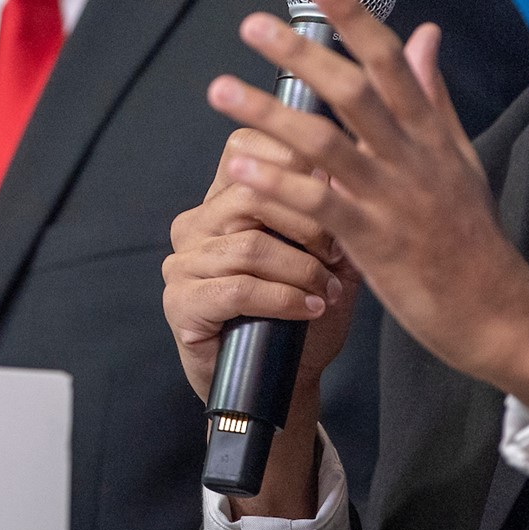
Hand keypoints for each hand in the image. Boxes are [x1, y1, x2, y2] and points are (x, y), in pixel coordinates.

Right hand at [163, 126, 358, 518]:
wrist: (285, 381)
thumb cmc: (305, 313)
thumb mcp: (326, 255)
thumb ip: (331, 209)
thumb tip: (348, 166)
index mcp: (225, 200)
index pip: (244, 148)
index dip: (291, 160)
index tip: (333, 189)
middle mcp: (196, 223)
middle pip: (250, 192)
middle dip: (307, 221)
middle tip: (338, 252)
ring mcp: (183, 262)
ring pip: (248, 244)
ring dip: (300, 269)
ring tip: (327, 288)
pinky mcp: (181, 302)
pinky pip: (236, 288)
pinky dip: (282, 298)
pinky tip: (308, 308)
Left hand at [206, 0, 528, 413]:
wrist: (499, 314)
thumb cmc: (473, 238)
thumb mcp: (461, 157)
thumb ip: (433, 94)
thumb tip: (425, 31)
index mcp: (430, 133)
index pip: (391, 61)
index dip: (356, 19)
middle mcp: (411, 157)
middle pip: (353, 91)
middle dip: (301, 54)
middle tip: (252, 25)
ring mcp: (392, 199)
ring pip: (325, 143)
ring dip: (268, 113)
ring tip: (220, 89)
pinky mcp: (375, 245)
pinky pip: (319, 206)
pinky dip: (278, 184)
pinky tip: (240, 166)